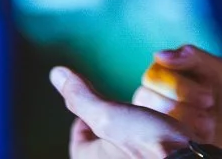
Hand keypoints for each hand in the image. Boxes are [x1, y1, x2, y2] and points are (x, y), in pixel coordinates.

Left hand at [52, 66, 191, 158]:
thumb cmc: (147, 143)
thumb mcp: (109, 115)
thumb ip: (82, 97)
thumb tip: (56, 73)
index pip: (79, 134)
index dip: (91, 116)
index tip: (105, 105)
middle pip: (104, 139)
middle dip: (116, 123)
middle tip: (129, 110)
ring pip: (127, 143)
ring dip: (136, 129)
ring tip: (149, 117)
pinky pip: (147, 148)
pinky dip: (154, 139)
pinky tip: (165, 131)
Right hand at [137, 45, 221, 157]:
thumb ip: (194, 58)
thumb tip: (159, 54)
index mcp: (168, 71)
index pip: (154, 76)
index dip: (179, 88)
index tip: (209, 98)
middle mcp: (157, 94)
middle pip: (147, 99)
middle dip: (181, 109)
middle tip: (209, 114)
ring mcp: (159, 118)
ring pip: (152, 120)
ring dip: (182, 124)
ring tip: (209, 127)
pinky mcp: (165, 139)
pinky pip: (160, 140)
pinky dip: (183, 138)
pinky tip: (204, 137)